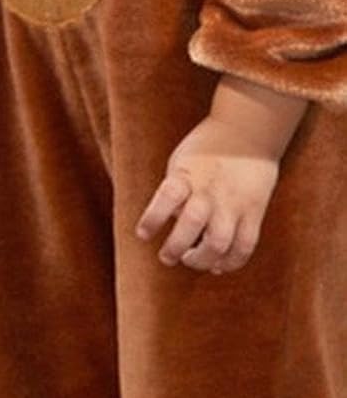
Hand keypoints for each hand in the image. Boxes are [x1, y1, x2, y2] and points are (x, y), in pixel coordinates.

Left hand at [137, 80, 305, 272]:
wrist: (249, 131)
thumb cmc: (205, 152)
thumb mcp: (181, 164)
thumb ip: (175, 194)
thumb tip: (175, 228)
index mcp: (187, 175)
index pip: (167, 196)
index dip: (153, 218)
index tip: (142, 235)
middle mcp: (210, 191)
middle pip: (193, 224)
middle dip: (176, 247)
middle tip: (167, 257)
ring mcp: (234, 203)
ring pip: (220, 242)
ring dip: (202, 260)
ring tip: (191, 260)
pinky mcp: (255, 212)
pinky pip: (245, 245)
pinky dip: (230, 262)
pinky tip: (216, 266)